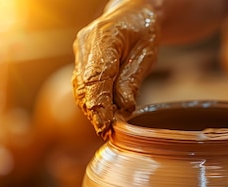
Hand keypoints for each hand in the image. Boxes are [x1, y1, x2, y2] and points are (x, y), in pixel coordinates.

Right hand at [72, 0, 160, 139]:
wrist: (134, 12)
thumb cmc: (143, 30)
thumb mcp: (147, 53)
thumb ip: (133, 80)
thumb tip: (124, 108)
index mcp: (104, 37)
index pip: (97, 78)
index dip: (100, 105)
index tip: (106, 126)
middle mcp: (86, 44)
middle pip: (84, 86)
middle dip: (95, 112)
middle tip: (107, 133)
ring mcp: (81, 52)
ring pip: (81, 89)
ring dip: (92, 110)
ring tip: (107, 128)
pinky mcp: (82, 61)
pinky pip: (83, 86)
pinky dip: (93, 102)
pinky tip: (103, 116)